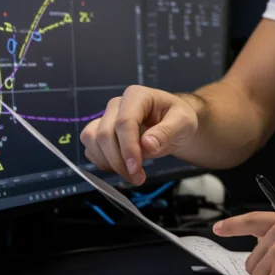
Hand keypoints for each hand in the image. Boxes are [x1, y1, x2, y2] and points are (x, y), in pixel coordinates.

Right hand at [79, 86, 197, 184]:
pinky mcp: (100, 132)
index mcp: (137, 96)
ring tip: (132, 175)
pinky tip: (122, 168)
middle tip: (138, 178)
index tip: (136, 168)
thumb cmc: (179, 119)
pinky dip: (103, 163)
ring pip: (92, 141)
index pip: (124, 122)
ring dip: (109, 163)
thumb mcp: (183, 123)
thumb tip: (147, 145)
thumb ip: (166, 132)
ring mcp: (106, 118)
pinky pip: (91, 149)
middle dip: (118, 161)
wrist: (174, 124)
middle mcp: (117, 105)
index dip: (128, 147)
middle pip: (104, 134)